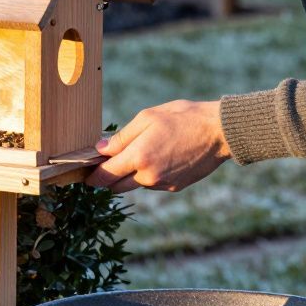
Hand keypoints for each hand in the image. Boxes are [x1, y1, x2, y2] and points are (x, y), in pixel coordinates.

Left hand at [84, 100, 232, 193]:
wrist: (219, 132)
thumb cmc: (182, 118)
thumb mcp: (147, 118)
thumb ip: (121, 137)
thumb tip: (101, 150)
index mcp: (138, 157)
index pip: (105, 176)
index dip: (92, 176)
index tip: (86, 172)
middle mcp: (148, 176)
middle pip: (116, 186)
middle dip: (109, 177)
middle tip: (108, 161)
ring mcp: (163, 184)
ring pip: (135, 185)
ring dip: (130, 175)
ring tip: (140, 152)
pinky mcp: (175, 187)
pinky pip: (152, 184)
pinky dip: (148, 175)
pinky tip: (159, 157)